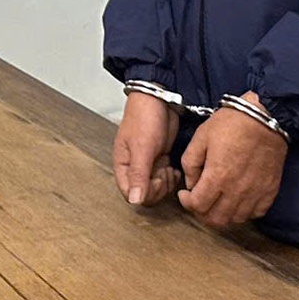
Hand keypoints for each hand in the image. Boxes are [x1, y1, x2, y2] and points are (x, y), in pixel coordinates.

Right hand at [111, 91, 180, 208]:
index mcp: (123, 165)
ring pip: (156, 187)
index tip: (156, 180)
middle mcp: (134, 167)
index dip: (145, 193)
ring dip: (166, 183)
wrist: (160, 99)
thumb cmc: (145, 117)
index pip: (130, 194)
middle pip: (145, 193)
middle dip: (158, 188)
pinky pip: (165, 178)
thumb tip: (134, 200)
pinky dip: (172, 177)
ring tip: (170, 170)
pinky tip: (175, 168)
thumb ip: (138, 175)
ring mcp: (148, 164)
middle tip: (165, 174)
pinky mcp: (160, 159)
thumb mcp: (142, 148)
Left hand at [177, 100, 287, 233]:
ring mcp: (255, 193)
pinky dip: (244, 212)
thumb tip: (191, 184)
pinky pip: (255, 214)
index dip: (187, 203)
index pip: (198, 206)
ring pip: (235, 220)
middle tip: (199, 201)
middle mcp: (237, 190)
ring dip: (222, 214)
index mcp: (217, 177)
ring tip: (218, 201)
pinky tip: (238, 199)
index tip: (185, 194)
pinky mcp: (270, 191)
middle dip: (202, 214)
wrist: (265, 117)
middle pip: (216, 219)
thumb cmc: (232, 123)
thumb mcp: (201, 137)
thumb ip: (190, 163)